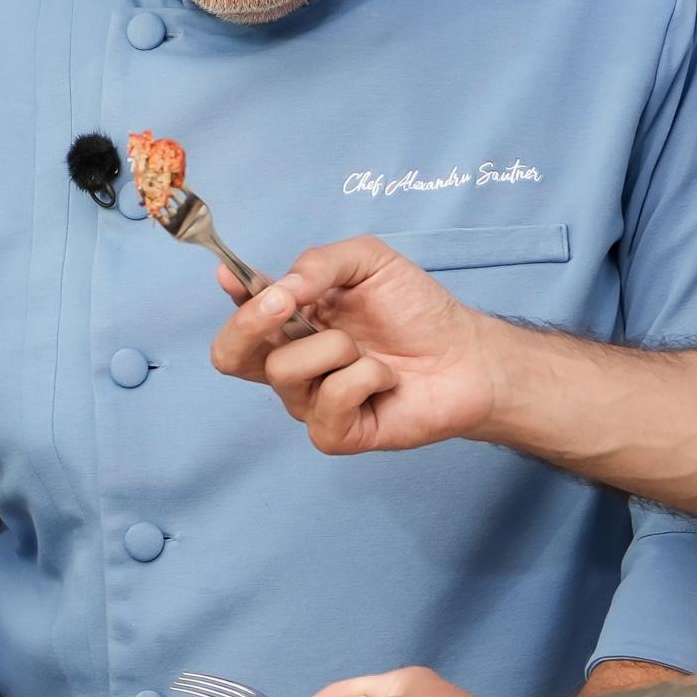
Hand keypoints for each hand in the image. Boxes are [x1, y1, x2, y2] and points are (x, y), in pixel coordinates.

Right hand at [209, 238, 499, 455]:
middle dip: (247, 324)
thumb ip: (318, 264)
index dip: (231, 294)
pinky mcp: (335, 434)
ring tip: (371, 350)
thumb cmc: (417, 309)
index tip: (230, 274)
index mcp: (293, 322)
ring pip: (285, 371)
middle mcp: (293, 364)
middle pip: (230, 356)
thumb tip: (277, 288)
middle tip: (282, 304)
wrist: (467, 355)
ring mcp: (310, 402)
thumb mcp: (368, 262)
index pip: (242, 312)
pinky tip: (386, 379)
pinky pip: (328, 402)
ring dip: (335, 348)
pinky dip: (363, 379)